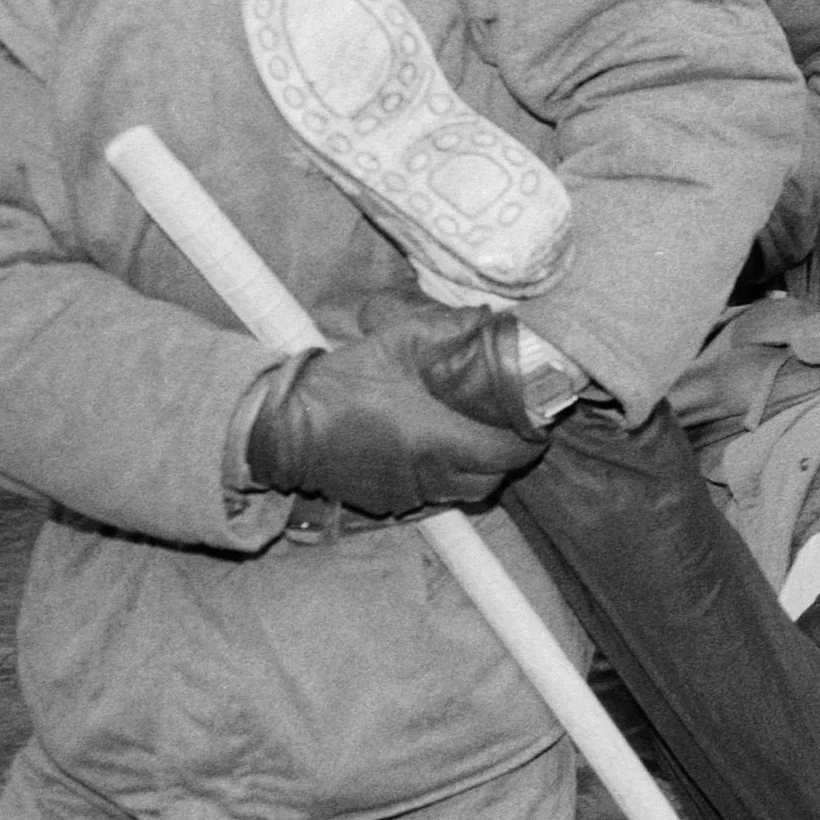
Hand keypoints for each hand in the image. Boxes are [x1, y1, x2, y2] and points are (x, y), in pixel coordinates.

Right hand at [247, 306, 548, 516]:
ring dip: (478, 469)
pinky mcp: (389, 501)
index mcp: (440, 439)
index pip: (509, 453)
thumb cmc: (344, 383)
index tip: (534, 419)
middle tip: (508, 428)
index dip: (529, 438)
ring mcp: (410, 492)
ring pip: (465, 492)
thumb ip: (449, 329)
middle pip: (494, 479)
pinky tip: (433, 450)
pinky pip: (433, 496)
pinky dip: (444, 478)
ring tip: (475, 438)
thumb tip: (490, 318)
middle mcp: (431, 474)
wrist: (285, 426)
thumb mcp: (396, 342)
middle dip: (508, 455)